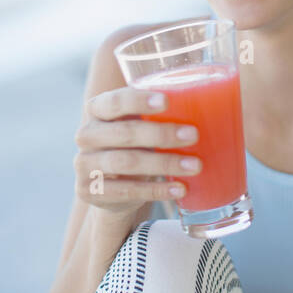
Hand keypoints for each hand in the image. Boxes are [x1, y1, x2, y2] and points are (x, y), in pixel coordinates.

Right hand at [73, 84, 200, 214]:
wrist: (111, 186)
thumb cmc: (133, 143)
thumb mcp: (138, 123)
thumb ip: (157, 112)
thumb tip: (209, 102)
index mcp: (96, 109)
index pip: (114, 101)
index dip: (138, 101)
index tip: (167, 101)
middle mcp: (86, 135)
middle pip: (124, 133)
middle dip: (161, 134)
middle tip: (194, 135)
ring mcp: (84, 165)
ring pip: (126, 163)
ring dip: (164, 163)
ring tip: (195, 165)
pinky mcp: (90, 192)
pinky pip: (127, 191)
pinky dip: (156, 190)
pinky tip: (179, 189)